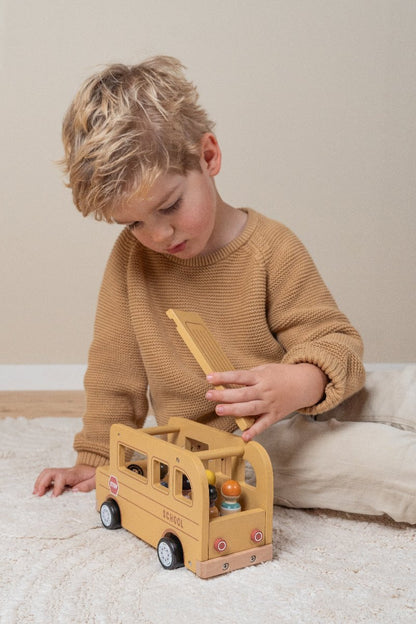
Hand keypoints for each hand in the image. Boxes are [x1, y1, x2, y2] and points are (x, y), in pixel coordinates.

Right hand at [33, 464, 95, 497]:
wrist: (94, 469)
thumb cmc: (94, 476)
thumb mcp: (95, 480)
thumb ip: (87, 485)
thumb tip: (75, 491)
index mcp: (74, 474)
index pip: (61, 477)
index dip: (56, 487)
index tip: (54, 497)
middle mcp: (66, 472)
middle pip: (50, 472)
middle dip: (42, 483)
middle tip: (38, 494)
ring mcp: (62, 473)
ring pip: (46, 473)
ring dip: (39, 482)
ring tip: (35, 493)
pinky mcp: (60, 476)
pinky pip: (48, 477)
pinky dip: (41, 483)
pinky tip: (39, 491)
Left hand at [206, 363, 326, 441]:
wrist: (304, 384)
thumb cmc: (281, 375)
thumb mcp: (265, 369)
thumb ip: (249, 376)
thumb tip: (229, 381)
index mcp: (261, 377)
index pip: (239, 376)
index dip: (224, 377)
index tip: (209, 377)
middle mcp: (264, 391)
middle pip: (243, 393)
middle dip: (225, 395)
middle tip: (209, 395)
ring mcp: (269, 404)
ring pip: (250, 408)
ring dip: (234, 410)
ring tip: (219, 410)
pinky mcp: (274, 415)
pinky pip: (263, 425)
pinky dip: (255, 431)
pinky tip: (245, 437)